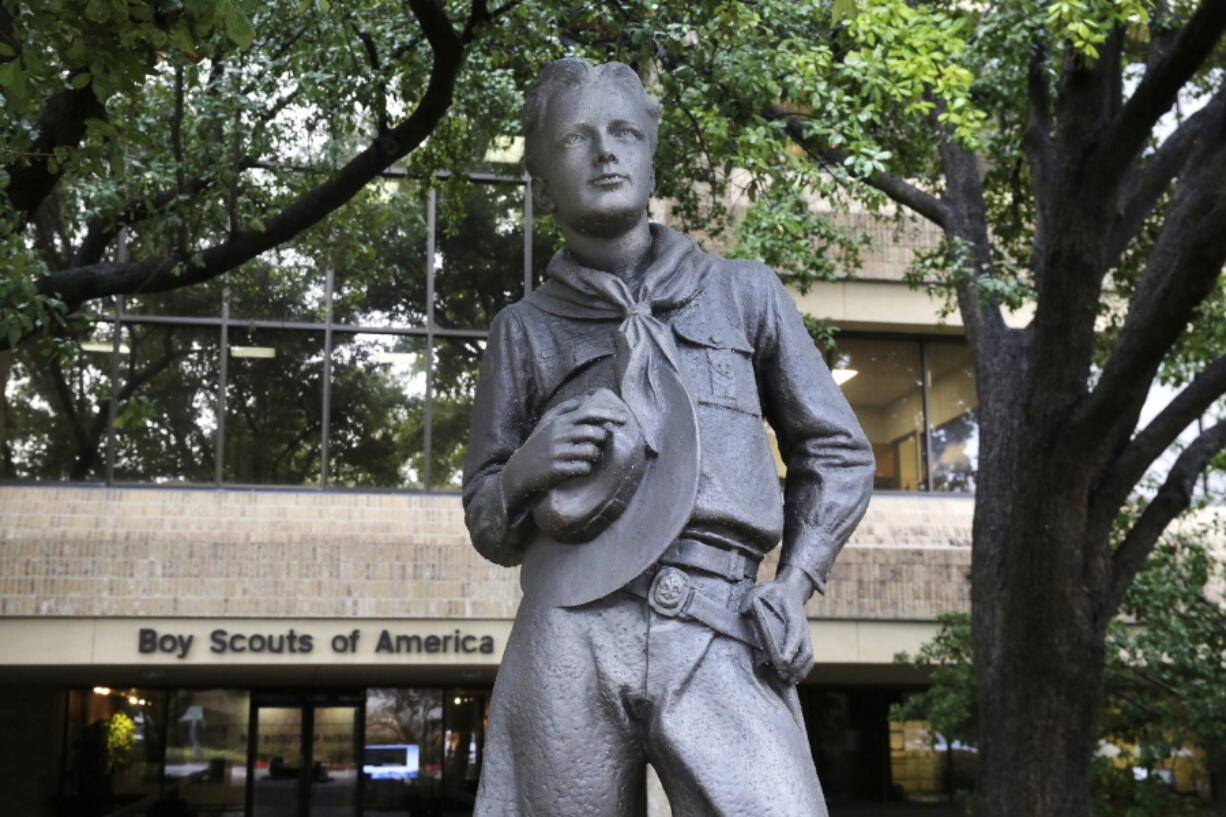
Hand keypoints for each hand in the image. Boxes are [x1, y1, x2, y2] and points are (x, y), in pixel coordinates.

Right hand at [501, 393, 627, 507]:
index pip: (588, 413)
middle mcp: (558, 434)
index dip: (608, 414)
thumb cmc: (538, 445)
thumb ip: (567, 408)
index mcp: (558, 421)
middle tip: (599, 444)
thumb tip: (590, 396)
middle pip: (593, 433)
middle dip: (601, 439)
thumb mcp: (547, 423)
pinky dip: (586, 469)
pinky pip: (584, 468)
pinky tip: (580, 469)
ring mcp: (557, 452)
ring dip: (595, 456)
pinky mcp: (557, 469)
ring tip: (588, 458)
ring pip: (591, 451)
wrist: (518, 471)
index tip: (624, 419)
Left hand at [740, 565, 815, 684]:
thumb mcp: (762, 590)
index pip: (794, 634)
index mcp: (794, 617)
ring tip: (785, 680)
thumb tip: (744, 612)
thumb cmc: (774, 592)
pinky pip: (809, 660)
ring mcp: (805, 636)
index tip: (782, 662)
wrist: (791, 590)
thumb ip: (752, 600)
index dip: (789, 649)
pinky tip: (791, 678)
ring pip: (808, 658)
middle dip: (794, 666)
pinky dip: (803, 671)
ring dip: (799, 671)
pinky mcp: (804, 642)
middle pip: (805, 651)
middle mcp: (803, 629)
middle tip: (780, 675)